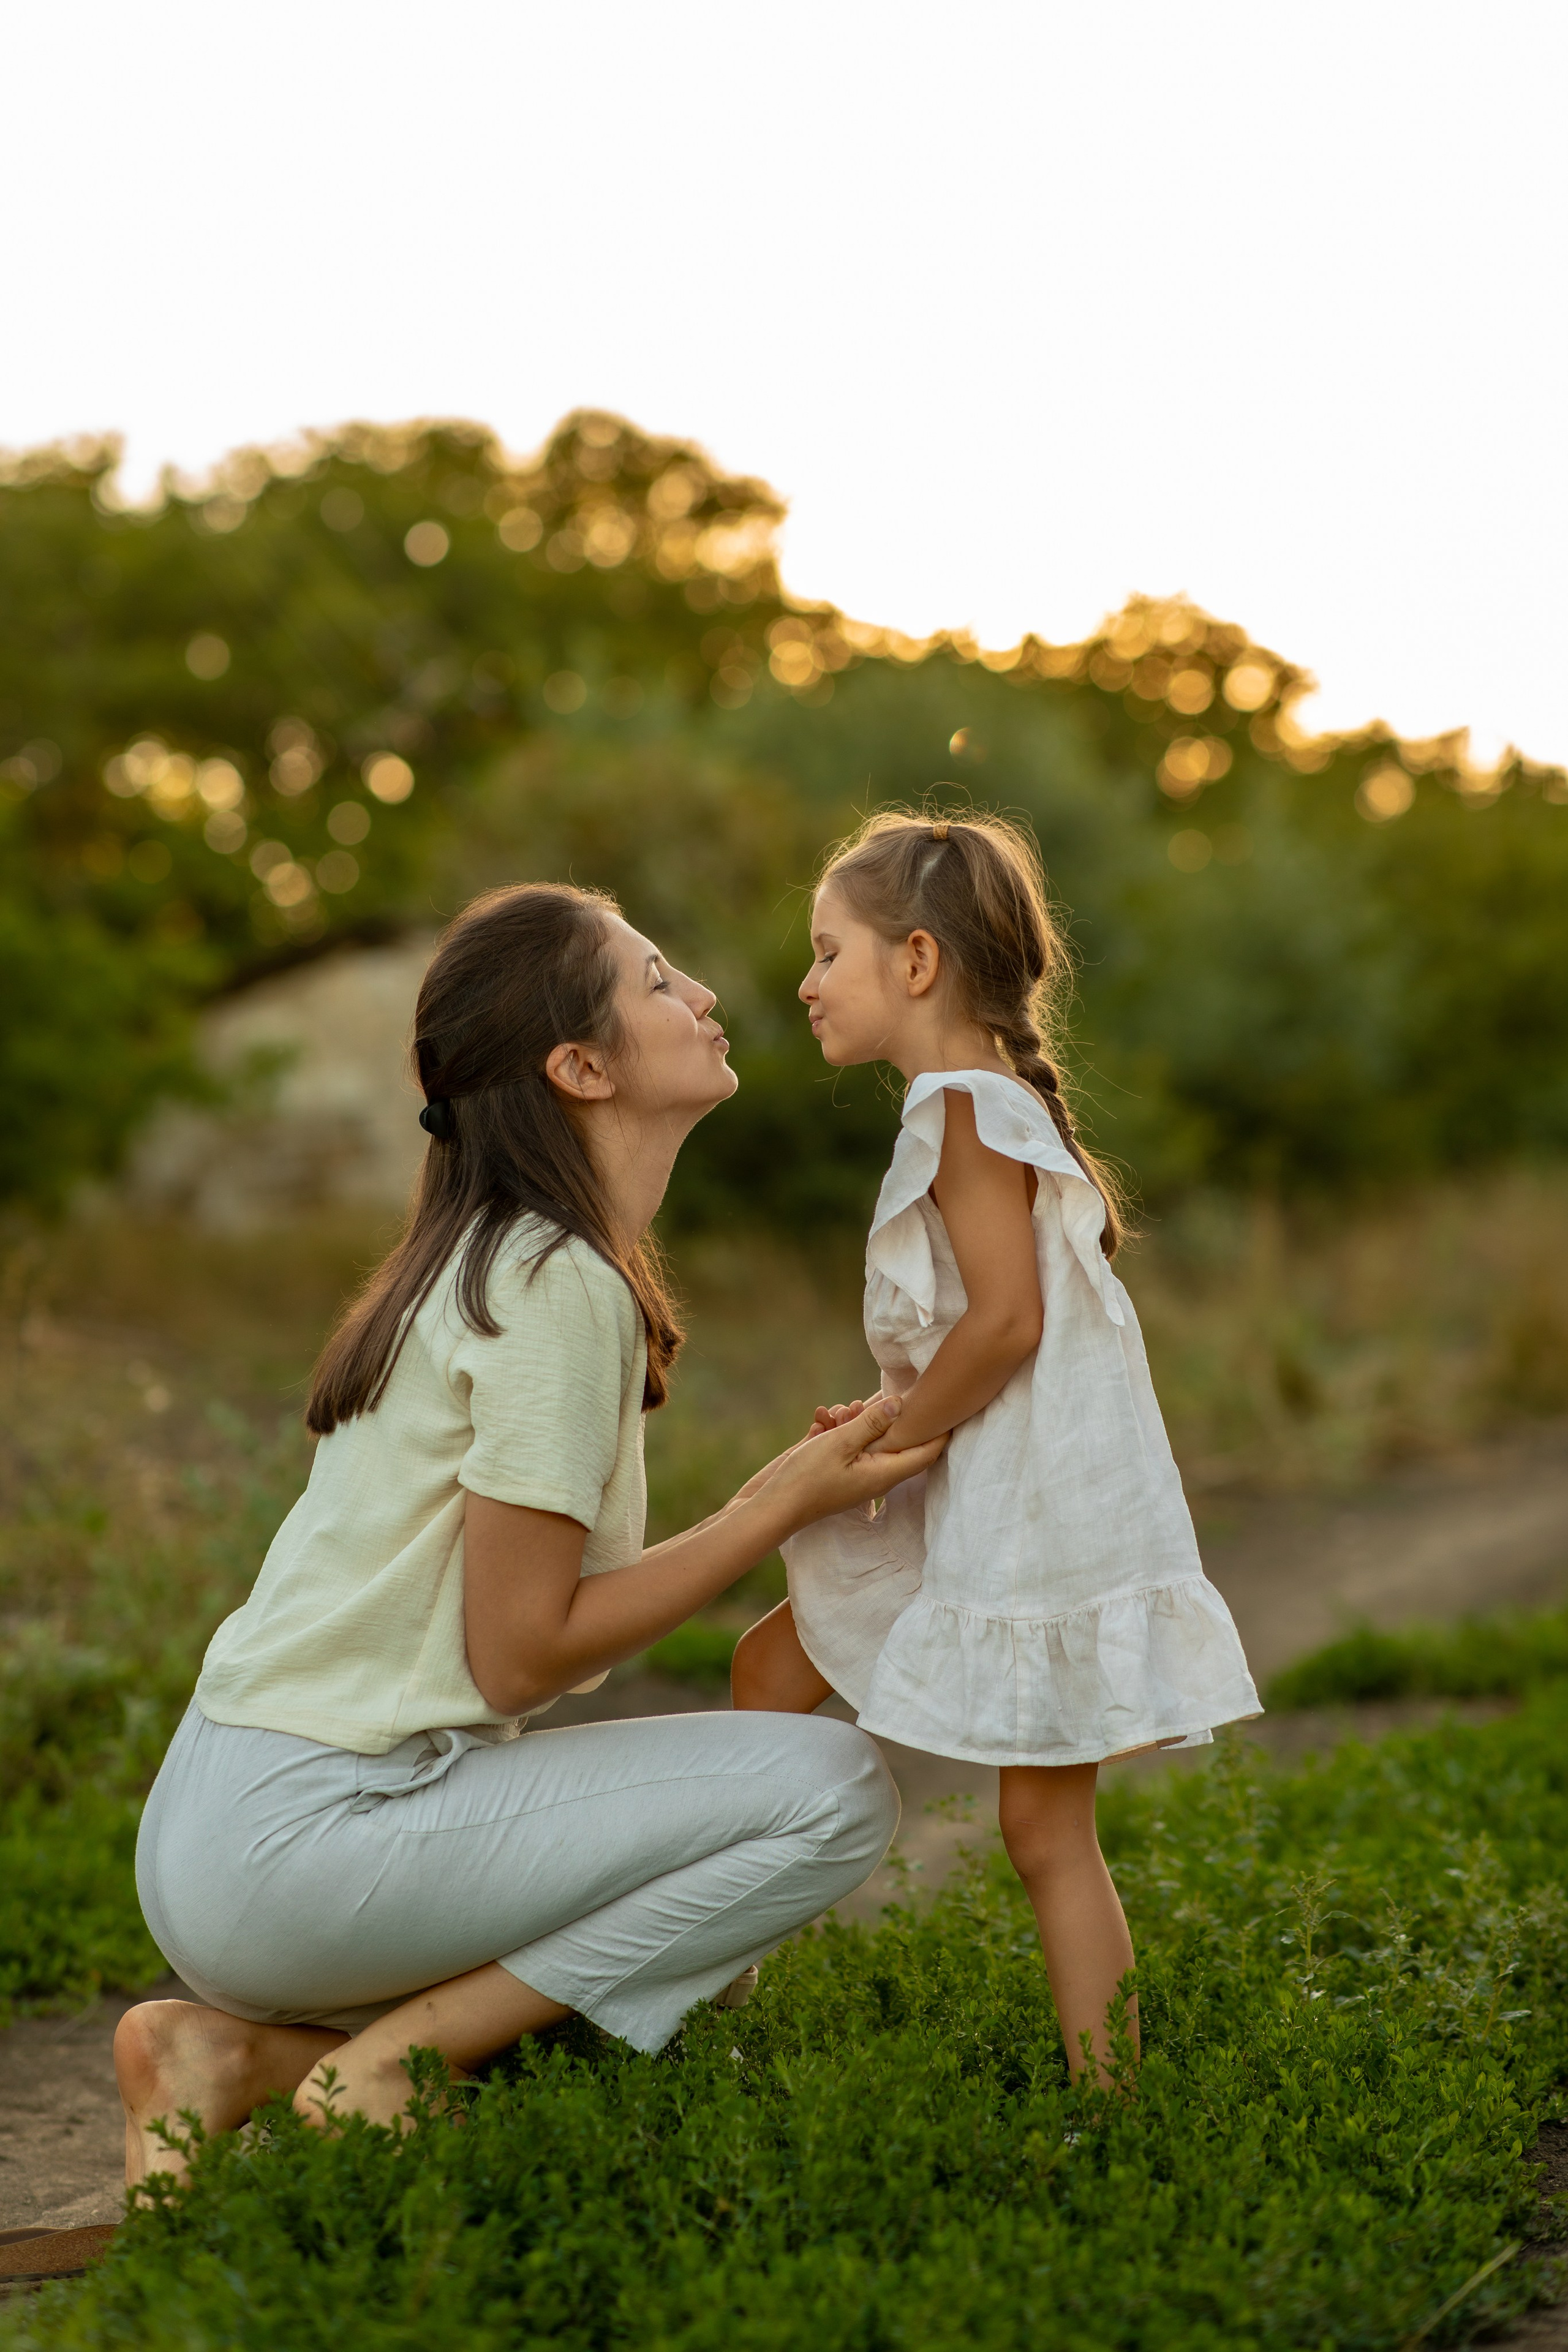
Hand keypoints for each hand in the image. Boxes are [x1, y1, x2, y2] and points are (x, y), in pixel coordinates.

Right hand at [759, 1394, 944, 1536]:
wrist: (773, 1506)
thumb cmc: (807, 1478)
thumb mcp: (840, 1444)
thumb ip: (871, 1423)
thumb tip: (901, 1403)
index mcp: (885, 1473)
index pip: (926, 1452)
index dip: (941, 1431)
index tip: (949, 1407)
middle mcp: (876, 1475)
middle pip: (899, 1441)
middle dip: (890, 1416)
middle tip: (881, 1398)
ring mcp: (857, 1473)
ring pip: (870, 1438)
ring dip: (856, 1419)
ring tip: (837, 1411)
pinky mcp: (839, 1469)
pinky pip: (849, 1443)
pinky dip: (838, 1428)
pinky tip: (821, 1419)